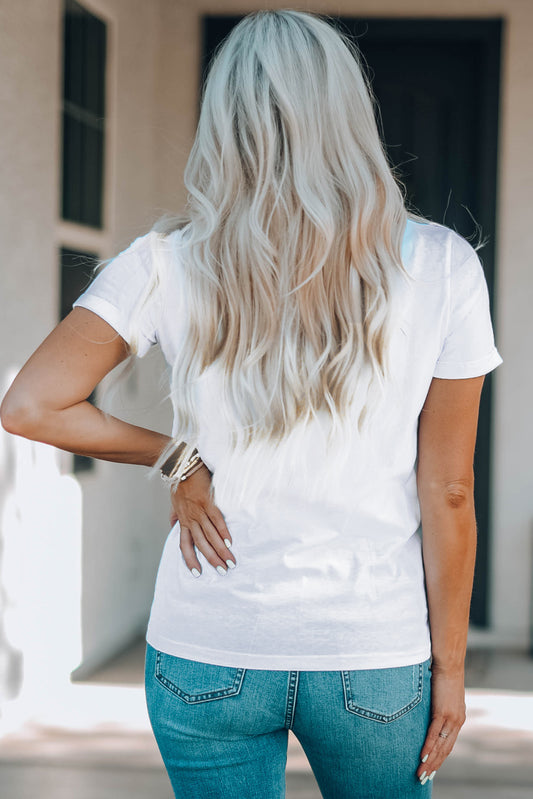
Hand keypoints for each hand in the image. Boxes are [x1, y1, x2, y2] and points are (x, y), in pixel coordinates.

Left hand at [170, 463, 235, 576]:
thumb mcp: (173, 502)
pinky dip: (223, 531)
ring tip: (230, 561)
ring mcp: (199, 510)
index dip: (190, 560)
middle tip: (223, 571)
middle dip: (212, 559)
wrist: (181, 465)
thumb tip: (173, 525)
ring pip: (210, 535)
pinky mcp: (208, 501)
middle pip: (201, 544)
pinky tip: (230, 542)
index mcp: (183, 520)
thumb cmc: (180, 483)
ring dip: (220, 550)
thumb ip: (175, 515)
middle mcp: (190, 518)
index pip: (185, 546)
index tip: (197, 573)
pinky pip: (217, 519)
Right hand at [417, 665, 465, 784]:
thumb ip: (438, 705)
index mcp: (458, 718)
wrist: (448, 662)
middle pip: (445, 749)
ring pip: (440, 745)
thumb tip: (427, 709)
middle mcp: (457, 721)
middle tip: (424, 777)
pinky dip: (428, 746)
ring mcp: (451, 717)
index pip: (449, 744)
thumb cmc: (443, 674)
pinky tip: (422, 756)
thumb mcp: (442, 694)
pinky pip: (434, 734)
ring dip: (430, 761)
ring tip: (421, 773)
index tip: (431, 768)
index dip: (440, 758)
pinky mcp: (442, 712)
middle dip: (434, 765)